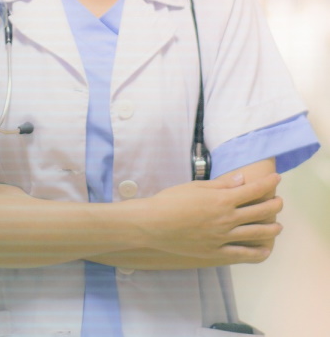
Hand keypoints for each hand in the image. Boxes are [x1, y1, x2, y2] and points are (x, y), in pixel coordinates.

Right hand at [142, 171, 282, 263]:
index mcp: (221, 199)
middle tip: (280, 201)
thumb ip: (221, 185)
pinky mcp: (217, 253)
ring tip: (278, 225)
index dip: (267, 183)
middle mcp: (226, 218)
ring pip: (256, 233)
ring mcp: (223, 237)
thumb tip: (242, 179)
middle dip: (274, 205)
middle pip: (259, 211)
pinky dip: (258, 253)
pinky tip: (265, 250)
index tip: (276, 178)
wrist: (153, 224)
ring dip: (271, 228)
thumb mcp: (195, 187)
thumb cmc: (171, 201)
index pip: (253, 190)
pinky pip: (243, 255)